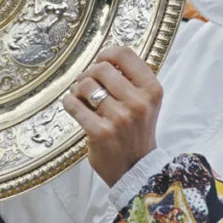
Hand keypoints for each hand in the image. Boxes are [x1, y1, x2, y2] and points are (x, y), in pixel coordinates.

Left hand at [62, 46, 162, 186]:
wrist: (136, 169)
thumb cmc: (136, 131)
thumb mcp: (146, 101)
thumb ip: (130, 79)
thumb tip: (102, 58)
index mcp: (152, 90)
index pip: (124, 53)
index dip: (106, 54)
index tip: (100, 63)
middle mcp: (139, 102)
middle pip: (101, 68)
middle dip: (90, 74)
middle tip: (88, 85)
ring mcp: (120, 118)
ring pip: (85, 85)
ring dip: (78, 89)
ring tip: (82, 98)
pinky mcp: (101, 132)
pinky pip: (73, 104)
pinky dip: (70, 102)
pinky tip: (75, 107)